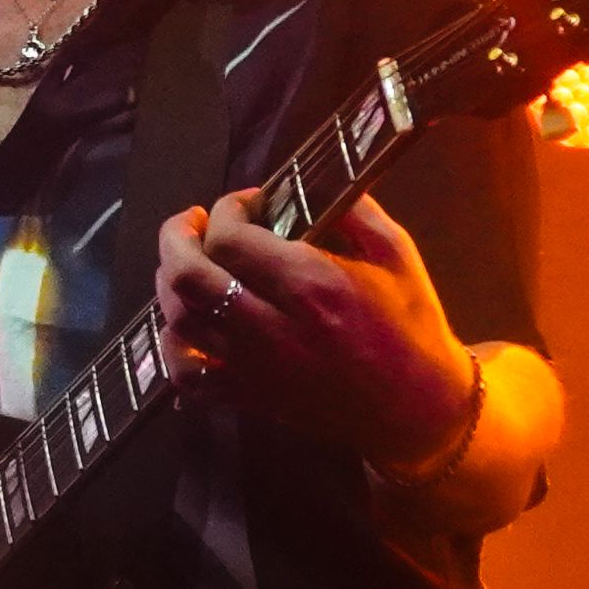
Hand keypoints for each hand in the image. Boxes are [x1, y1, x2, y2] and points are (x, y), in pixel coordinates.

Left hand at [155, 186, 485, 477]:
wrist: (419, 407)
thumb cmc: (411, 325)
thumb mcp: (397, 253)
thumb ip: (352, 209)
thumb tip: (306, 182)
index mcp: (314, 285)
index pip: (231, 238)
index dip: (226, 209)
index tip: (246, 203)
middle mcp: (275, 329)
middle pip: (189, 277)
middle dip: (176, 237)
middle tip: (191, 223)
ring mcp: (256, 369)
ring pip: (178, 322)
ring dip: (169, 284)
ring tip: (186, 263)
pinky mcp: (250, 399)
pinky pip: (187, 377)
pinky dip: (172, 348)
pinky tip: (183, 324)